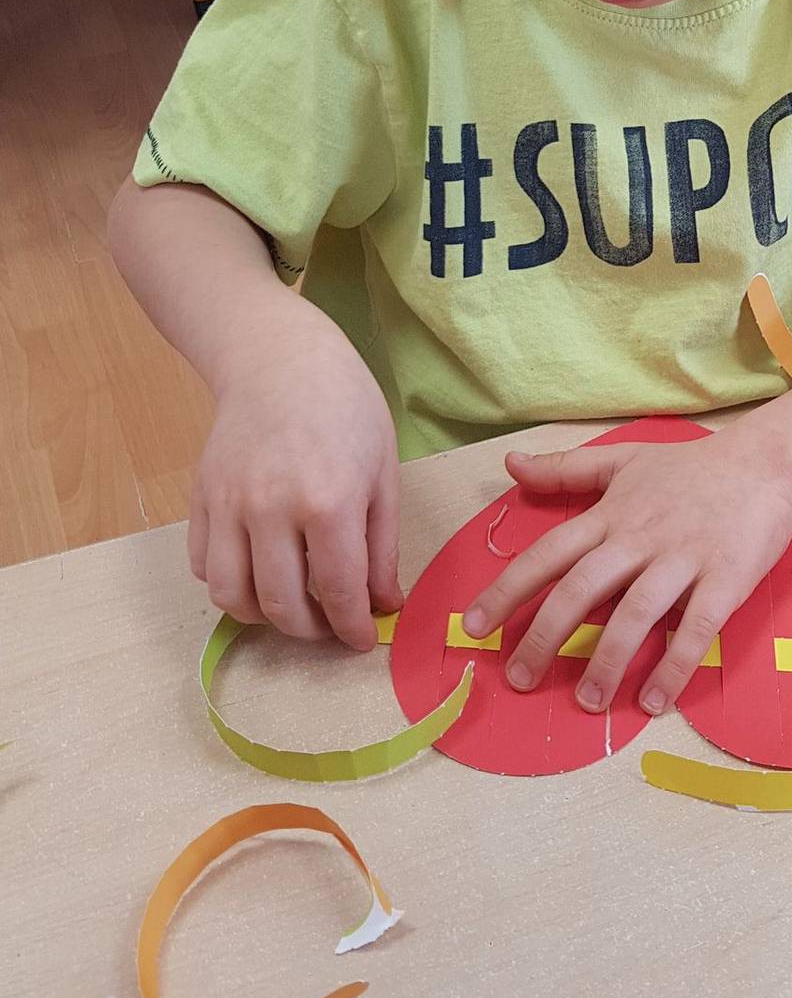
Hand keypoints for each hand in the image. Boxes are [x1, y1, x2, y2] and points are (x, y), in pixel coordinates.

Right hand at [188, 303, 401, 649]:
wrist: (281, 358)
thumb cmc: (345, 409)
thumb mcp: (382, 473)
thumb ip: (382, 546)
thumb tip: (385, 604)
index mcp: (328, 502)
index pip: (337, 593)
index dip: (352, 628)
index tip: (361, 639)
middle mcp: (271, 509)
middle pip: (280, 605)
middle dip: (310, 631)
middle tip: (328, 626)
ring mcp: (228, 504)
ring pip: (230, 596)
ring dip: (262, 616)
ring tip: (290, 606)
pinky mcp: (200, 498)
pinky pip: (203, 565)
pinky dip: (228, 584)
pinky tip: (257, 571)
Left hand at [462, 433, 791, 714]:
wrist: (766, 461)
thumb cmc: (691, 467)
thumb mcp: (623, 460)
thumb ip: (565, 469)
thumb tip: (508, 465)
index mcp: (612, 514)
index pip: (549, 553)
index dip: (508, 590)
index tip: (474, 627)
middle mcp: (640, 538)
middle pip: (581, 590)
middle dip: (545, 637)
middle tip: (519, 678)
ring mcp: (683, 559)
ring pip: (635, 615)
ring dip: (606, 662)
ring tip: (587, 702)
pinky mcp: (725, 579)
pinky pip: (696, 628)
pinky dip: (673, 666)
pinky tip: (654, 700)